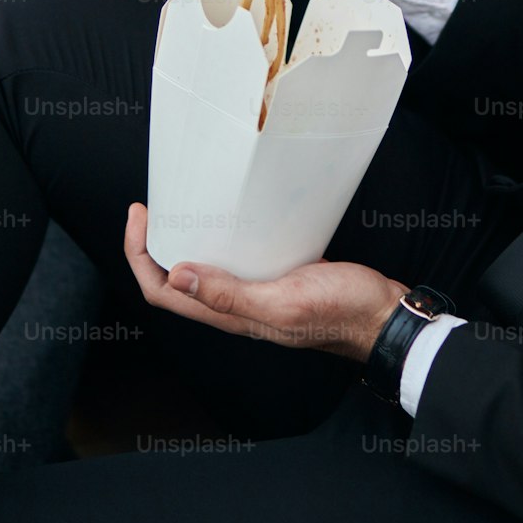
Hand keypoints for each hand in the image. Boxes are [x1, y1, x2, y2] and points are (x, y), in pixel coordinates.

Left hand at [124, 203, 403, 359]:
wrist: (382, 316)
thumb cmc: (341, 311)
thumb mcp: (284, 300)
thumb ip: (231, 294)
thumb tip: (176, 276)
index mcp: (231, 315)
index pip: (164, 293)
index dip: (141, 257)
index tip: (140, 215)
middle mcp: (236, 307)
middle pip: (175, 281)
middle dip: (152, 245)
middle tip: (151, 206)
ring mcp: (255, 293)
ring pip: (203, 269)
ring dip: (183, 241)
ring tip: (180, 206)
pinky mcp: (275, 277)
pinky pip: (234, 260)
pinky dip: (219, 238)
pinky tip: (229, 215)